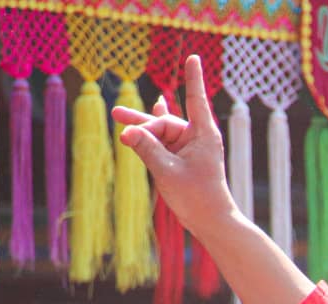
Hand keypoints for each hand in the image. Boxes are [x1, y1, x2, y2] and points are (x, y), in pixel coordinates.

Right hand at [113, 54, 236, 243]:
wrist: (211, 221)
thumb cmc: (197, 197)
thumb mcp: (167, 171)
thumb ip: (147, 150)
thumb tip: (127, 133)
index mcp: (203, 134)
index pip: (195, 99)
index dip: (193, 78)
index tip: (193, 57)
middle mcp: (197, 137)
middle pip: (165, 122)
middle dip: (142, 121)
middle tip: (116, 113)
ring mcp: (189, 148)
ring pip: (160, 133)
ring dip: (141, 129)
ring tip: (117, 116)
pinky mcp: (182, 158)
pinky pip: (165, 139)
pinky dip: (154, 131)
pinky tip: (157, 106)